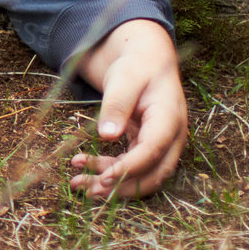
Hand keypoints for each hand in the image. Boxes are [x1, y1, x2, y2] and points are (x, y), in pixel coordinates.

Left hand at [68, 18, 186, 199]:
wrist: (146, 61)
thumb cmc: (137, 66)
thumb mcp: (125, 78)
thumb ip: (117, 104)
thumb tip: (107, 135)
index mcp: (169, 118)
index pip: (153, 151)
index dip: (130, 168)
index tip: (104, 178)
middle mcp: (171, 137)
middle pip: (153, 173)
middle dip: (120, 186)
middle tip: (86, 188)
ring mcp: (162, 145)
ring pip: (142, 175)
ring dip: (112, 184)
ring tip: (77, 182)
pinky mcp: (148, 147)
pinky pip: (133, 167)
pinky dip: (111, 172)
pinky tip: (85, 169)